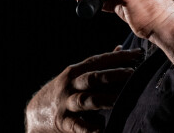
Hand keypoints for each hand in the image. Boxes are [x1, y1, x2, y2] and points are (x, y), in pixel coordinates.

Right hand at [25, 47, 143, 132]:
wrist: (35, 113)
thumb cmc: (64, 91)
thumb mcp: (77, 75)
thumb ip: (99, 64)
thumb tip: (120, 48)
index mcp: (76, 71)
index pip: (100, 60)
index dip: (119, 57)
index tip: (138, 54)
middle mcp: (71, 84)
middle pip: (94, 77)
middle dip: (113, 75)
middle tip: (132, 74)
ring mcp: (66, 103)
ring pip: (86, 100)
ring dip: (103, 99)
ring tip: (119, 100)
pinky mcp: (63, 122)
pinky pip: (77, 125)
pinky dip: (88, 127)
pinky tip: (100, 128)